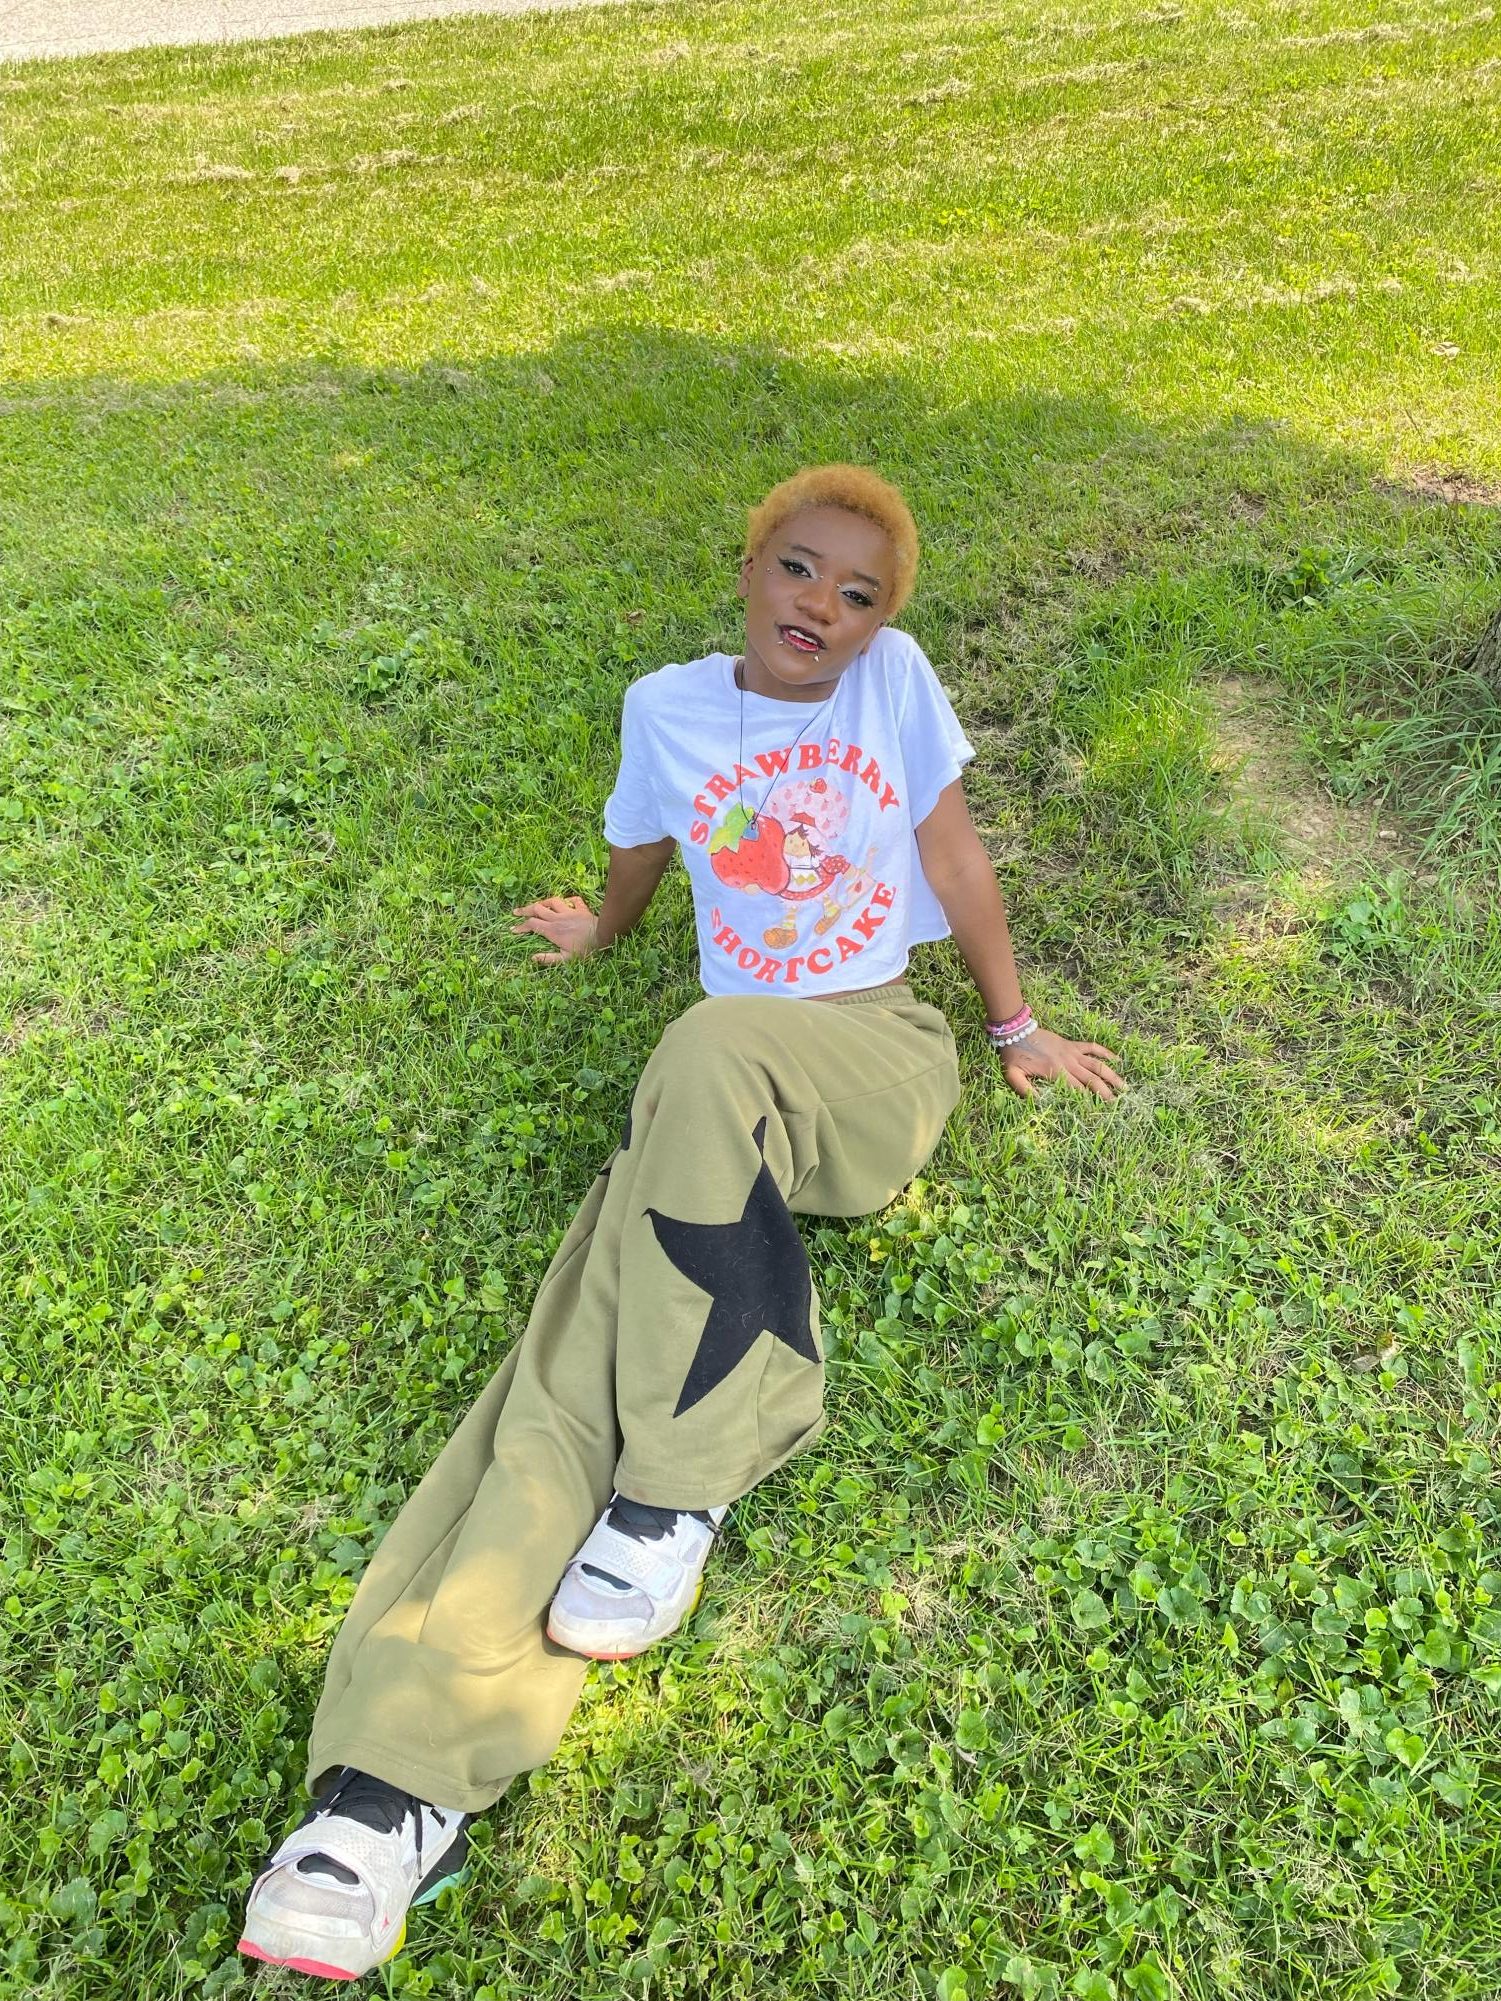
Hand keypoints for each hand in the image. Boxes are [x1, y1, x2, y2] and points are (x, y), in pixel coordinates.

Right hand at [510, 894, 598, 966]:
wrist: (605, 936)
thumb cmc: (586, 950)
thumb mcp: (566, 959)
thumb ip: (548, 959)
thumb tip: (532, 958)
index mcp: (552, 930)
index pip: (531, 924)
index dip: (521, 926)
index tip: (513, 930)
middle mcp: (558, 918)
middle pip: (537, 908)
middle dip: (525, 910)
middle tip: (516, 912)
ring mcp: (570, 911)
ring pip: (552, 901)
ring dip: (543, 902)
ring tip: (537, 905)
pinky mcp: (582, 909)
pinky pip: (574, 900)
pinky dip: (568, 900)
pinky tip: (565, 902)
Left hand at [999, 1027, 1124, 1101]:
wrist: (1015, 1030)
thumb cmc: (1013, 1056)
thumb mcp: (1013, 1076)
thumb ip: (1025, 1090)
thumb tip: (1040, 1104)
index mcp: (1055, 1072)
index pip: (1077, 1090)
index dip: (1089, 1101)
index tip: (1100, 1112)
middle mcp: (1067, 1062)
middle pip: (1092, 1079)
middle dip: (1105, 1092)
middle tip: (1118, 1104)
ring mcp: (1072, 1052)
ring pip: (1097, 1064)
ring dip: (1112, 1075)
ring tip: (1125, 1086)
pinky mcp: (1072, 1044)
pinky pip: (1092, 1047)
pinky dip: (1106, 1053)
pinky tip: (1118, 1060)